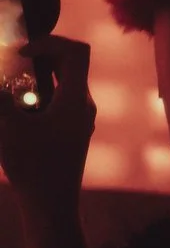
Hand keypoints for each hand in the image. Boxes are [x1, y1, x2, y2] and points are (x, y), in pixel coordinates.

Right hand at [0, 37, 96, 213]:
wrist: (52, 206)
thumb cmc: (32, 168)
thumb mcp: (6, 128)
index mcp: (76, 99)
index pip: (77, 51)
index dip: (49, 41)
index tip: (20, 52)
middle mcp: (84, 104)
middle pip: (71, 64)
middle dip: (41, 56)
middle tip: (12, 62)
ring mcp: (80, 118)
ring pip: (65, 82)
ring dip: (39, 75)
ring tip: (12, 84)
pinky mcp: (73, 131)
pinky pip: (61, 100)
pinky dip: (40, 93)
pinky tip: (18, 107)